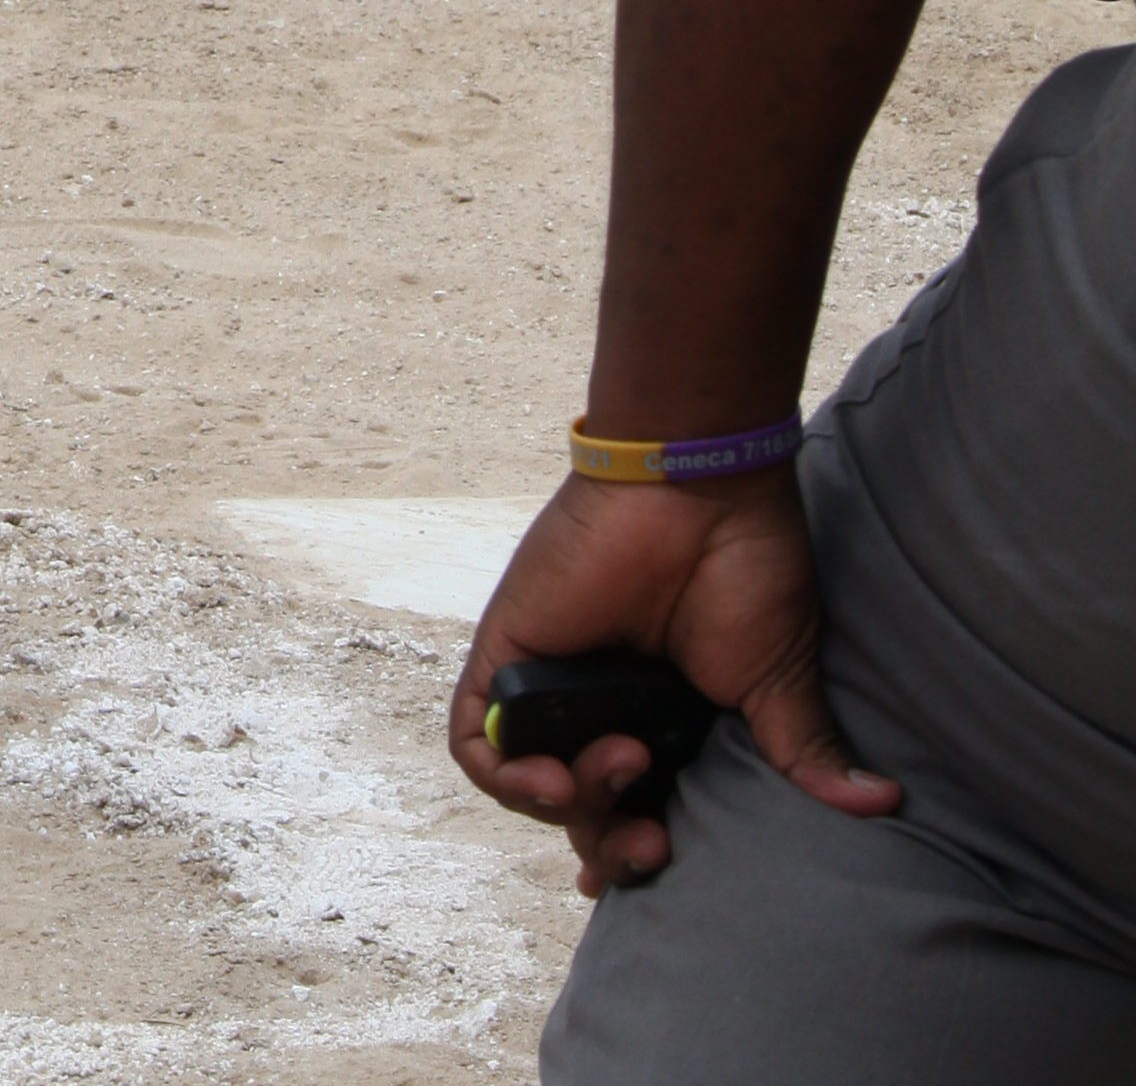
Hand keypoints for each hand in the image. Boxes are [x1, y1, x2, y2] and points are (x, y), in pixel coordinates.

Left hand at [449, 470, 889, 896]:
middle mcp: (603, 705)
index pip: (632, 808)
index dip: (631, 850)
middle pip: (582, 812)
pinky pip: (474, 737)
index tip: (658, 862)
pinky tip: (552, 779)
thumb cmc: (747, 569)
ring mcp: (554, 679)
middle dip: (610, 843)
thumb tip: (881, 804)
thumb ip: (806, 754)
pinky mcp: (510, 651)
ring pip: (530, 785)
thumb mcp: (779, 681)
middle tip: (650, 839)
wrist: (699, 491)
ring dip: (572, 805)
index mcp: (662, 720)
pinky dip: (502, 774)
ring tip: (619, 765)